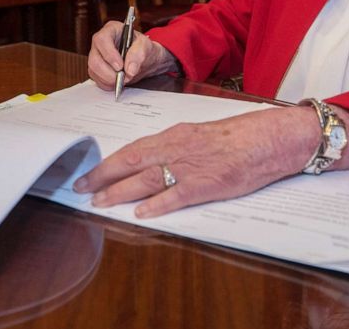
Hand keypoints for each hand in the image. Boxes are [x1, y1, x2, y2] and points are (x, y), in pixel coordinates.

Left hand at [72, 105, 320, 217]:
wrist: (265, 139)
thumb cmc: (236, 136)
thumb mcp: (198, 135)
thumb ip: (174, 147)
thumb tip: (150, 161)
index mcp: (174, 135)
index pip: (133, 149)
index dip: (108, 162)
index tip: (90, 172)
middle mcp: (176, 148)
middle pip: (131, 163)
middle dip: (103, 176)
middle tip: (82, 187)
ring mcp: (190, 167)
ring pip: (146, 179)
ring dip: (119, 192)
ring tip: (100, 202)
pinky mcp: (206, 185)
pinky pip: (176, 195)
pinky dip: (156, 205)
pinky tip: (141, 214)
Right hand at [87, 20, 177, 89]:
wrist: (145, 60)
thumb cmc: (144, 48)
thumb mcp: (147, 46)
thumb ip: (139, 54)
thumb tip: (129, 69)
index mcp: (111, 30)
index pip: (102, 40)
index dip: (109, 54)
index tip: (120, 66)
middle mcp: (100, 42)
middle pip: (94, 59)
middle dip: (108, 72)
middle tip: (123, 77)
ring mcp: (97, 56)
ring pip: (93, 70)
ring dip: (109, 79)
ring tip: (124, 79)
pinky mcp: (96, 69)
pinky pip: (97, 79)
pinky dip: (108, 84)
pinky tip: (118, 82)